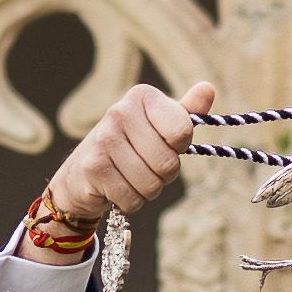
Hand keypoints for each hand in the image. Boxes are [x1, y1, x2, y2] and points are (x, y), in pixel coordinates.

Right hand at [37, 82, 217, 239]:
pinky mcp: (94, 167)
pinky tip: (116, 188)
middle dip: (163, 175)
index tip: (165, 144)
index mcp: (142, 96)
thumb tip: (208, 88)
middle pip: (168, 164)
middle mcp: (120, 111)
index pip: (183, 132)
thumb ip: (185, 112)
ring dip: (147, 190)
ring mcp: (105, 139)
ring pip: (152, 185)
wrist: (83, 173)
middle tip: (146, 166)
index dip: (179, 148)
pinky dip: (131, 202)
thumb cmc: (131, 147)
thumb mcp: (159, 126)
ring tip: (130, 177)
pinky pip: (132, 199)